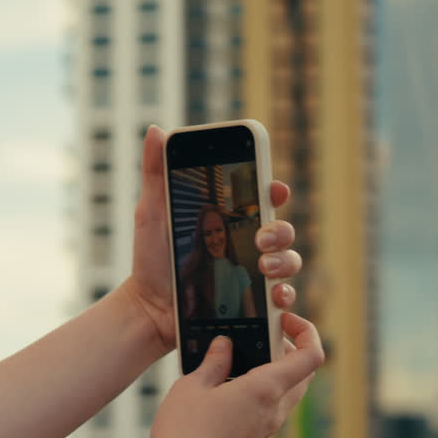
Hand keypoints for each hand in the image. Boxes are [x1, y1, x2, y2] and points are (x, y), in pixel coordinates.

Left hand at [125, 126, 302, 348]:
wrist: (148, 306)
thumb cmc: (152, 258)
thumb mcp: (152, 213)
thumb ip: (156, 173)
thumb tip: (156, 131)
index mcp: (229, 220)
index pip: (263, 200)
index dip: (275, 190)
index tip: (274, 189)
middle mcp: (247, 245)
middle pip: (282, 230)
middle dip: (280, 230)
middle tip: (261, 237)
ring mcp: (253, 274)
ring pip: (289, 262)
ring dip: (285, 262)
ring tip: (264, 266)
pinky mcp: (254, 302)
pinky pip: (281, 300)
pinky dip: (285, 298)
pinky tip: (276, 298)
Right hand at [146, 313, 324, 437]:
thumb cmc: (185, 433)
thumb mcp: (193, 386)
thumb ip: (214, 361)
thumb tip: (225, 344)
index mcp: (265, 389)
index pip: (311, 356)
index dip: (308, 332)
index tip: (284, 319)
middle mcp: (275, 408)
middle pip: (304, 371)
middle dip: (290, 347)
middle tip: (260, 333)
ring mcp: (267, 425)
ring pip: (290, 388)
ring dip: (276, 367)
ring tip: (240, 355)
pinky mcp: (255, 435)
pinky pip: (272, 404)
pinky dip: (263, 385)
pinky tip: (229, 382)